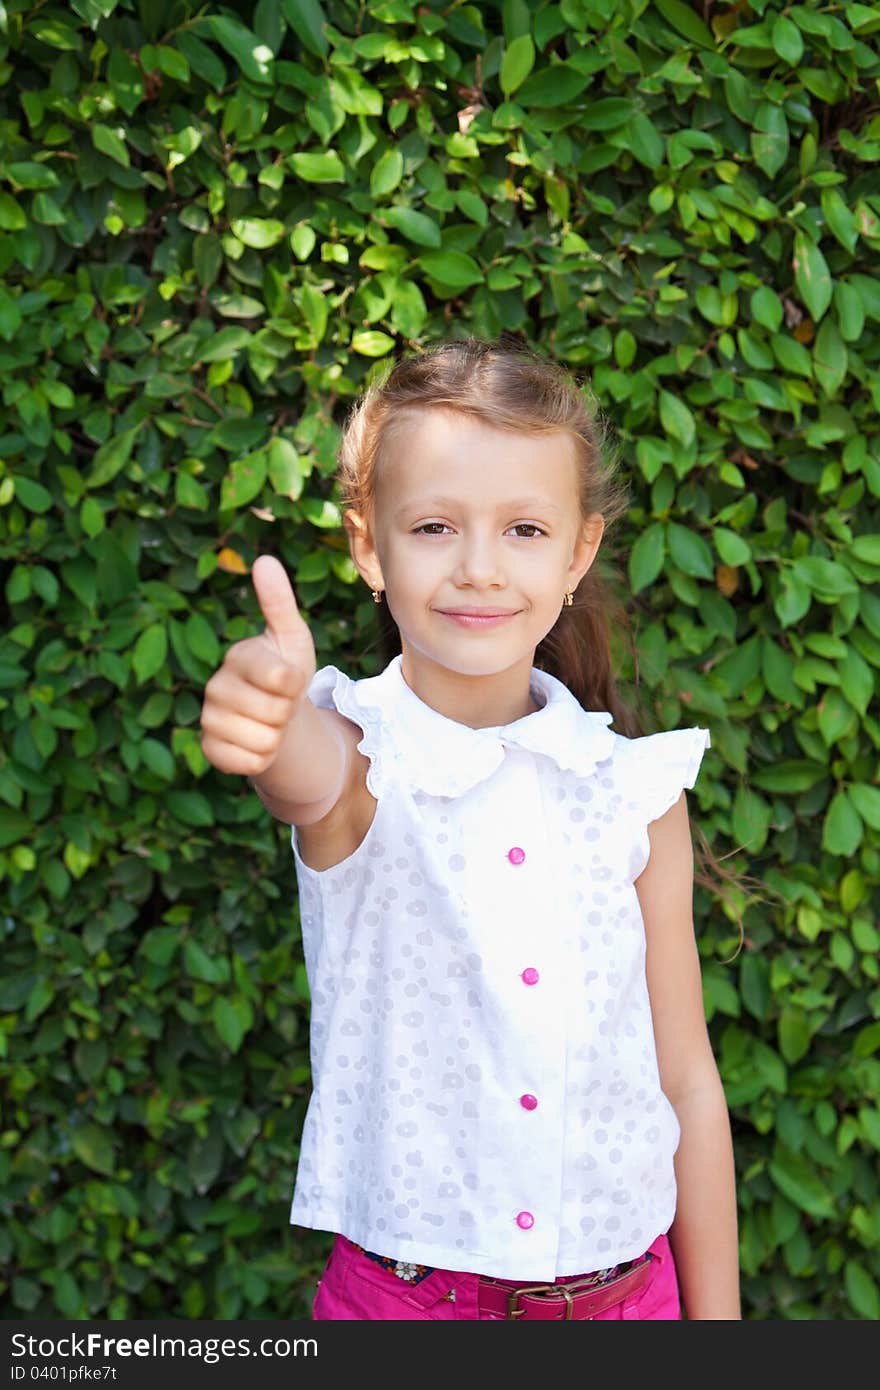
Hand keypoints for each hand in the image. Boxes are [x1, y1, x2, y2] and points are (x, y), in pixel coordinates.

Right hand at [200, 555, 316, 776]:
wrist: (276, 720)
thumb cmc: (285, 674)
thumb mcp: (293, 638)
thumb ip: (279, 602)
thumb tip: (264, 560)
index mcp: (239, 656)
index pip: (282, 678)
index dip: (296, 684)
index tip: (290, 679)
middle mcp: (215, 687)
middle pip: (276, 713)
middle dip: (288, 714)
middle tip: (280, 705)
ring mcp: (209, 720)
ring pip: (263, 740)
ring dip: (276, 737)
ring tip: (268, 724)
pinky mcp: (210, 750)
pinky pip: (248, 763)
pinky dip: (261, 759)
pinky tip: (255, 744)